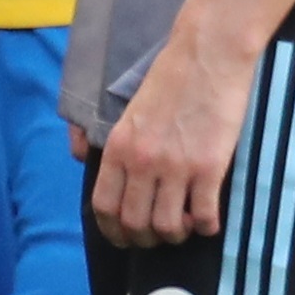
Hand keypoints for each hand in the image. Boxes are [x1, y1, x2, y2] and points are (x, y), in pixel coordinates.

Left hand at [91, 23, 255, 245]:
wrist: (207, 55)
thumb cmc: (170, 79)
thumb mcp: (129, 110)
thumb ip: (116, 144)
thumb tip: (85, 163)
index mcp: (118, 146)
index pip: (104, 205)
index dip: (113, 230)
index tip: (125, 237)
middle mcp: (142, 161)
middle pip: (134, 224)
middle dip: (145, 239)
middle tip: (159, 234)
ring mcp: (176, 166)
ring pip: (168, 227)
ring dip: (176, 234)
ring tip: (184, 223)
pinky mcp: (209, 167)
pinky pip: (203, 217)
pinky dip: (206, 226)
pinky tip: (207, 217)